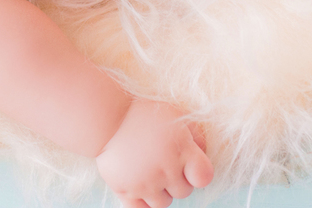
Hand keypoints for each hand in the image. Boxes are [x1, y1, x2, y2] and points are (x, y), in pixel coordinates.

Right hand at [95, 99, 213, 207]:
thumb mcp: (175, 115)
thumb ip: (195, 134)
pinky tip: (141, 188)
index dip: (199, 173)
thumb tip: (203, 152)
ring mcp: (145, 183)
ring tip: (151, 174)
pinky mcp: (125, 191)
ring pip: (164, 204)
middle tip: (166, 164)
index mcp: (181, 150)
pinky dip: (143, 203)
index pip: (204, 177)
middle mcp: (166, 170)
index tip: (191, 166)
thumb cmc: (143, 113)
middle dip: (178, 180)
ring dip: (161, 192)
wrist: (108, 117)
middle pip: (184, 191)